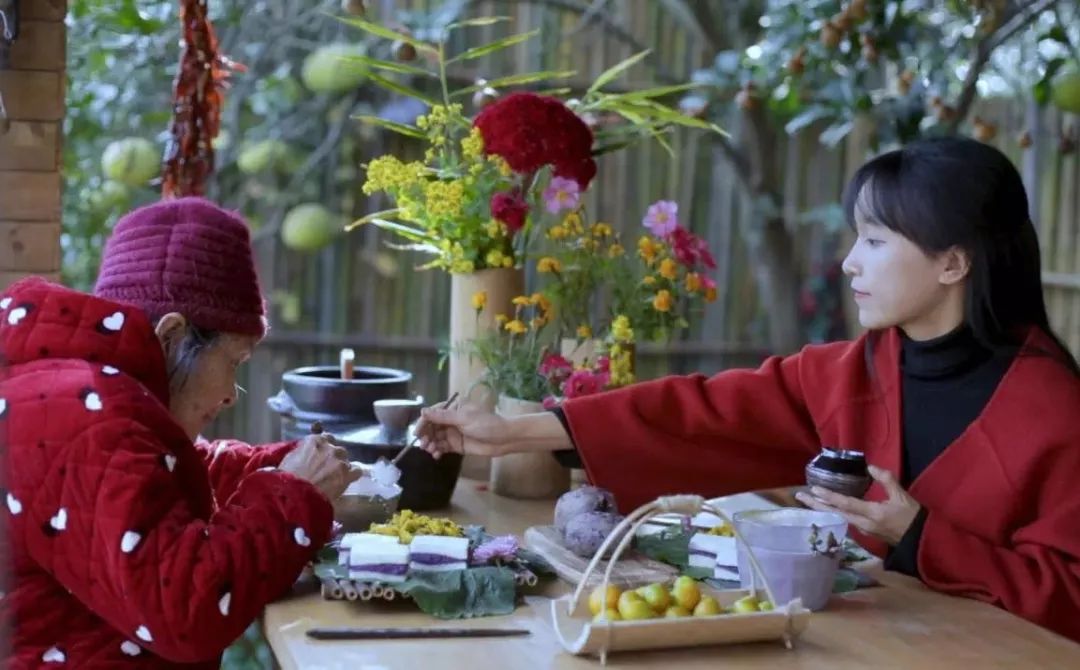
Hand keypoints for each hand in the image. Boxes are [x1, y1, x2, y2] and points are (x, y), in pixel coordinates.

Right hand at [279, 434, 361, 500]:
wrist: (294, 495)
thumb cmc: (286, 478)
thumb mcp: (290, 458)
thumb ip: (302, 451)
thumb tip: (306, 452)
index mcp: (315, 440)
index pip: (326, 438)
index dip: (324, 448)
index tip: (321, 455)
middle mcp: (330, 447)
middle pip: (337, 449)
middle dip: (333, 458)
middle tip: (326, 469)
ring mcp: (340, 460)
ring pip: (346, 460)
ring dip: (341, 467)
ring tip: (334, 478)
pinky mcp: (347, 474)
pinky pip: (356, 471)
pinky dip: (352, 475)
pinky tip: (347, 481)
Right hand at [415, 402, 512, 458]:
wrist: (503, 439)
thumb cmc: (485, 424)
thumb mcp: (463, 418)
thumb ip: (443, 417)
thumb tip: (423, 411)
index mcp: (453, 408)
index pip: (433, 414)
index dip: (423, 422)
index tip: (417, 432)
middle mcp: (451, 420)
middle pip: (432, 427)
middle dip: (426, 435)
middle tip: (423, 444)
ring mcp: (453, 433)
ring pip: (436, 438)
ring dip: (430, 443)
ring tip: (430, 450)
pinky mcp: (457, 445)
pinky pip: (443, 447)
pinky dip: (437, 450)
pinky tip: (436, 454)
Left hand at [795, 465, 920, 545]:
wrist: (921, 540)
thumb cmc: (912, 517)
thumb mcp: (902, 496)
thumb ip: (886, 480)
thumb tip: (870, 466)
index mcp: (872, 514)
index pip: (846, 504)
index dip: (829, 497)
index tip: (814, 490)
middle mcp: (864, 523)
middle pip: (836, 513)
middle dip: (817, 505)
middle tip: (799, 496)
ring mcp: (864, 530)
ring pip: (839, 518)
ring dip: (823, 509)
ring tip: (809, 501)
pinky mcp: (866, 532)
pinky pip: (845, 521)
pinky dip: (833, 514)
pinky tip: (827, 509)